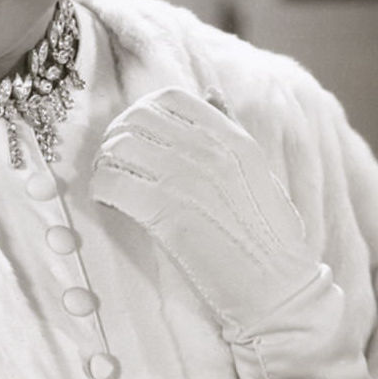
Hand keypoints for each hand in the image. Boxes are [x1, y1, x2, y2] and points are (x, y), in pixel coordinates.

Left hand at [90, 88, 321, 333]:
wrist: (276, 286)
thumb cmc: (269, 236)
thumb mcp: (258, 171)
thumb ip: (231, 130)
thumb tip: (211, 92)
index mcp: (232, 138)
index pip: (170, 98)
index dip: (142, 113)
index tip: (137, 137)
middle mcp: (208, 151)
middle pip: (136, 118)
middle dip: (117, 137)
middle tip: (115, 163)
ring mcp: (185, 179)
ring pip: (117, 147)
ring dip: (104, 164)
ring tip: (112, 186)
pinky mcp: (164, 213)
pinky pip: (110, 183)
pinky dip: (101, 191)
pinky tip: (111, 205)